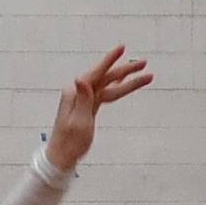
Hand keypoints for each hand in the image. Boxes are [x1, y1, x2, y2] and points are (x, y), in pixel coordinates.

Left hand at [41, 46, 152, 172]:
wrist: (62, 156)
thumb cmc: (69, 142)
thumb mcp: (78, 121)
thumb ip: (82, 99)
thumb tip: (81, 78)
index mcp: (75, 93)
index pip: (96, 72)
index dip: (109, 60)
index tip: (121, 48)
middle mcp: (79, 92)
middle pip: (106, 77)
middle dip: (125, 69)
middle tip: (143, 63)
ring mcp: (84, 99)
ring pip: (108, 85)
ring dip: (126, 79)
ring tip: (143, 72)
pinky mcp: (88, 107)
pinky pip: (106, 93)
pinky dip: (118, 88)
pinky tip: (125, 82)